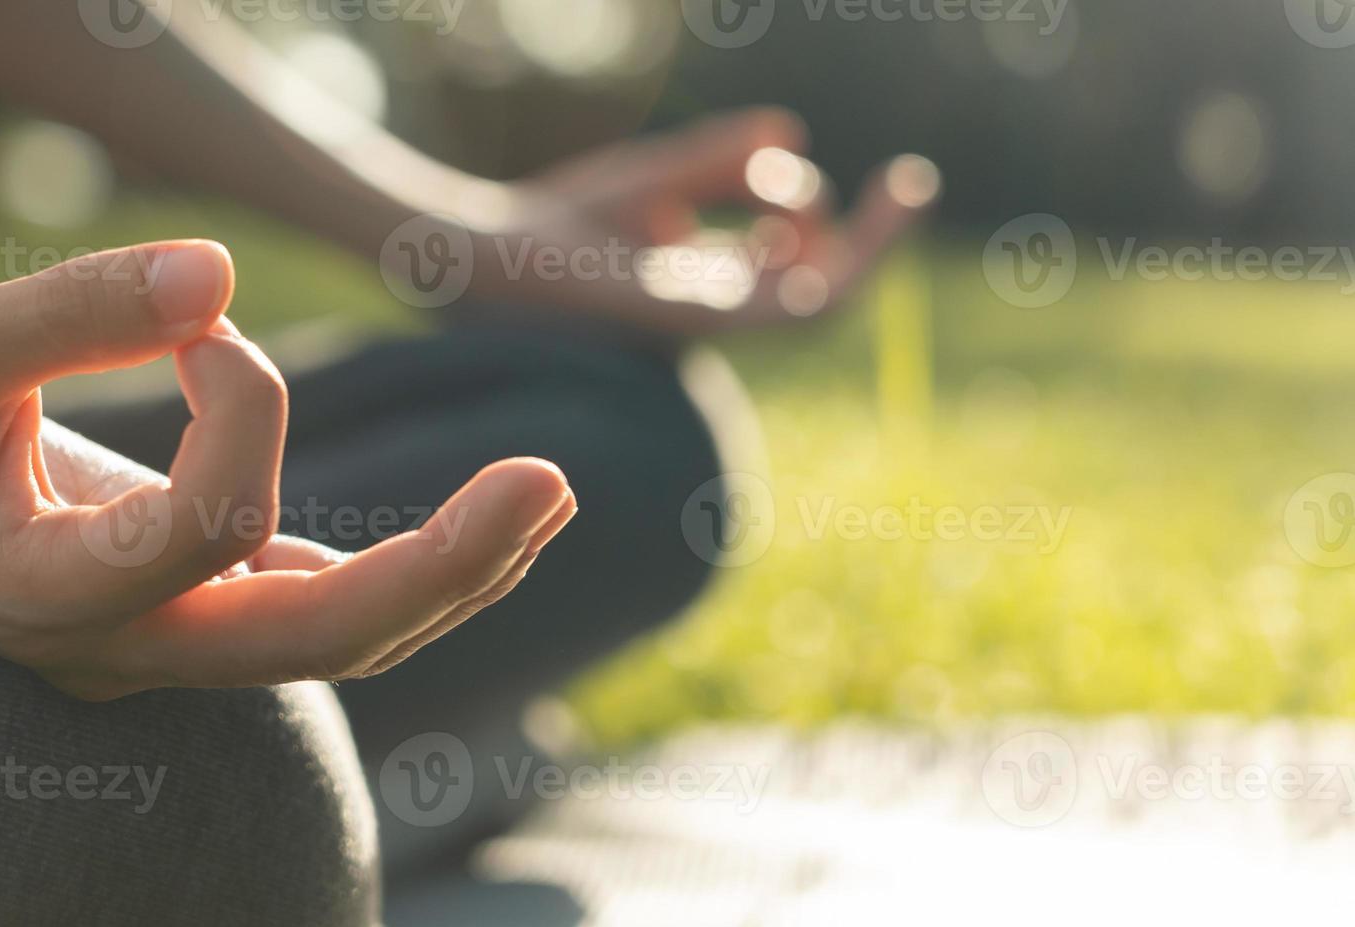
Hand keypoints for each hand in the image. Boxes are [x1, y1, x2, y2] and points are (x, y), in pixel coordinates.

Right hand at [0, 240, 576, 699]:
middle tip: (549, 482)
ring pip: (334, 642)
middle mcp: (112, 650)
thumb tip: (219, 273)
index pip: (202, 531)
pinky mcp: (186, 616)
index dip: (242, 405)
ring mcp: (156, 648)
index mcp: (38, 598)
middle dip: (442, 568)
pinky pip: (315, 612)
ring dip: (448, 573)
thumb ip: (71, 310)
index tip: (202, 318)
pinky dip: (403, 568)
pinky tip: (484, 521)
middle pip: (314, 646)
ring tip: (549, 496)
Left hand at [473, 107, 940, 335]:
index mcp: (708, 279)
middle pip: (825, 284)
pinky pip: (783, 308)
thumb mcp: (658, 174)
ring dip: (863, 249)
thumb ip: (722, 158)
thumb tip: (789, 129)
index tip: (882, 173)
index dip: (842, 218)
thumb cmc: (560, 221)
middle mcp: (718, 304)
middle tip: (909, 182)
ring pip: (820, 302)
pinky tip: (836, 222)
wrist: (496, 252)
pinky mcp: (698, 318)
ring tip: (890, 193)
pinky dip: (825, 270)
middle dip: (875, 239)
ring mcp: (712, 317)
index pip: (798, 259)